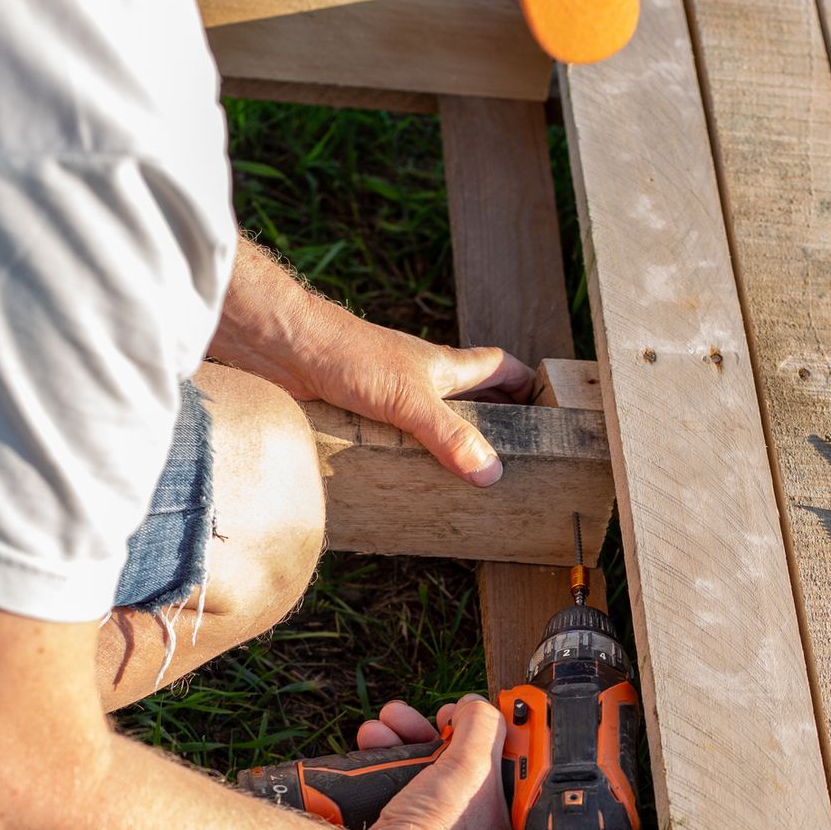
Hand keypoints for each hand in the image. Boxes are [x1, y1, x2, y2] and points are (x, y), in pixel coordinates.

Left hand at [301, 314, 534, 486]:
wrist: (284, 347)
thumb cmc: (350, 355)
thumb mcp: (410, 399)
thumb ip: (449, 436)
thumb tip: (491, 472)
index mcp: (443, 368)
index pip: (498, 367)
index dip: (524, 382)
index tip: (546, 407)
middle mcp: (420, 380)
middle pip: (469, 396)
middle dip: (492, 421)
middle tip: (511, 457)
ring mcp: (390, 397)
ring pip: (432, 420)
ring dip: (448, 445)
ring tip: (465, 481)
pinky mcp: (360, 413)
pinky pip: (395, 438)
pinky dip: (408, 457)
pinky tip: (408, 482)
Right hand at [356, 695, 521, 829]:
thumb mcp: (473, 764)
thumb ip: (483, 723)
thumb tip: (474, 706)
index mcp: (513, 821)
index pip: (520, 765)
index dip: (505, 732)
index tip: (492, 712)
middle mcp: (479, 826)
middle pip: (469, 759)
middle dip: (443, 729)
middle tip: (440, 716)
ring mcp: (439, 826)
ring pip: (429, 764)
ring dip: (405, 735)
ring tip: (389, 723)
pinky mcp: (404, 823)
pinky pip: (402, 778)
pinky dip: (386, 755)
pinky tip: (373, 740)